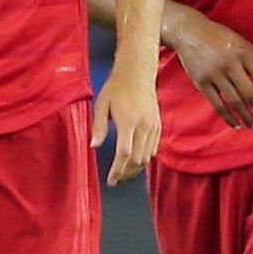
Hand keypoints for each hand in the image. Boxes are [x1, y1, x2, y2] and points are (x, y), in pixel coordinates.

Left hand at [93, 63, 160, 185]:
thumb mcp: (102, 104)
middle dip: (126, 173)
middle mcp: (143, 125)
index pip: (124, 154)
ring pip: (147, 157)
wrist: (138, 72)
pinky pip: (154, 148)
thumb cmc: (117, 87)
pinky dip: (145, 158)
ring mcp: (153, 126)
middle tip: (116, 179)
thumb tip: (94, 146)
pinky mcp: (158, 125)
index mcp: (128, 121)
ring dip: (135, 168)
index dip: (118, 170)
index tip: (111, 180)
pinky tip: (135, 160)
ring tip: (124, 172)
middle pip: (137, 159)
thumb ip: (99, 127)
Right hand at [167, 7, 252, 130]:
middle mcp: (231, 64)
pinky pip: (218, 104)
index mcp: (245, 52)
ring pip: (235, 102)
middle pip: (251, 94)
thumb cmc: (220, 38)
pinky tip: (236, 124)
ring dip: (247, 117)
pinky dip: (228, 117)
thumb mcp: (242, 44)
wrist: (189, 32)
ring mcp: (215, 74)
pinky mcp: (202, 82)